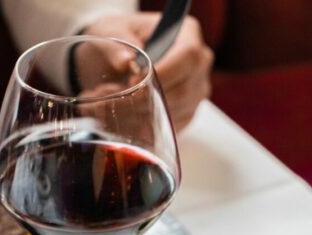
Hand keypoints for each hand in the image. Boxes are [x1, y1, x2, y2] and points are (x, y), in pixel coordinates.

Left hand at [84, 13, 213, 130]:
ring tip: (115, 108)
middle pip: (184, 91)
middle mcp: (198, 64)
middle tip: (119, 100)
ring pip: (177, 112)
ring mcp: (196, 91)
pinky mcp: (187, 113)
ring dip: (144, 115)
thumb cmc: (121, 38)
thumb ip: (116, 46)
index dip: (163, 73)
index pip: (187, 57)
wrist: (121, 56)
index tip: (134, 80)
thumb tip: (125, 62)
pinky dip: (147, 126)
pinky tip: (126, 117)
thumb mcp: (113, 31)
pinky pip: (171, 126)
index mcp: (187, 34)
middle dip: (150, 99)